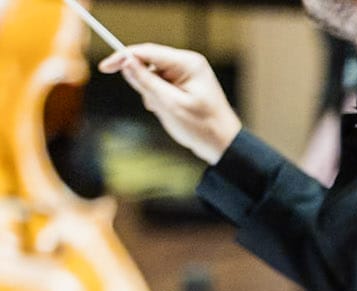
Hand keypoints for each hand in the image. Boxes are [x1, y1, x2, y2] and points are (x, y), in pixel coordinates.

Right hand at [99, 44, 240, 164]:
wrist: (224, 145)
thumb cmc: (202, 127)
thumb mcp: (170, 105)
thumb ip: (146, 82)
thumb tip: (126, 62)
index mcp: (188, 64)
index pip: (146, 52)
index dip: (123, 58)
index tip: (104, 68)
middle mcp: (188, 63)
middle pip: (148, 62)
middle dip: (144, 84)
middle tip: (156, 105)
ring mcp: (186, 74)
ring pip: (152, 76)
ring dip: (151, 94)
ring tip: (168, 112)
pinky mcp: (184, 84)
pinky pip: (160, 86)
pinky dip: (158, 99)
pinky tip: (170, 112)